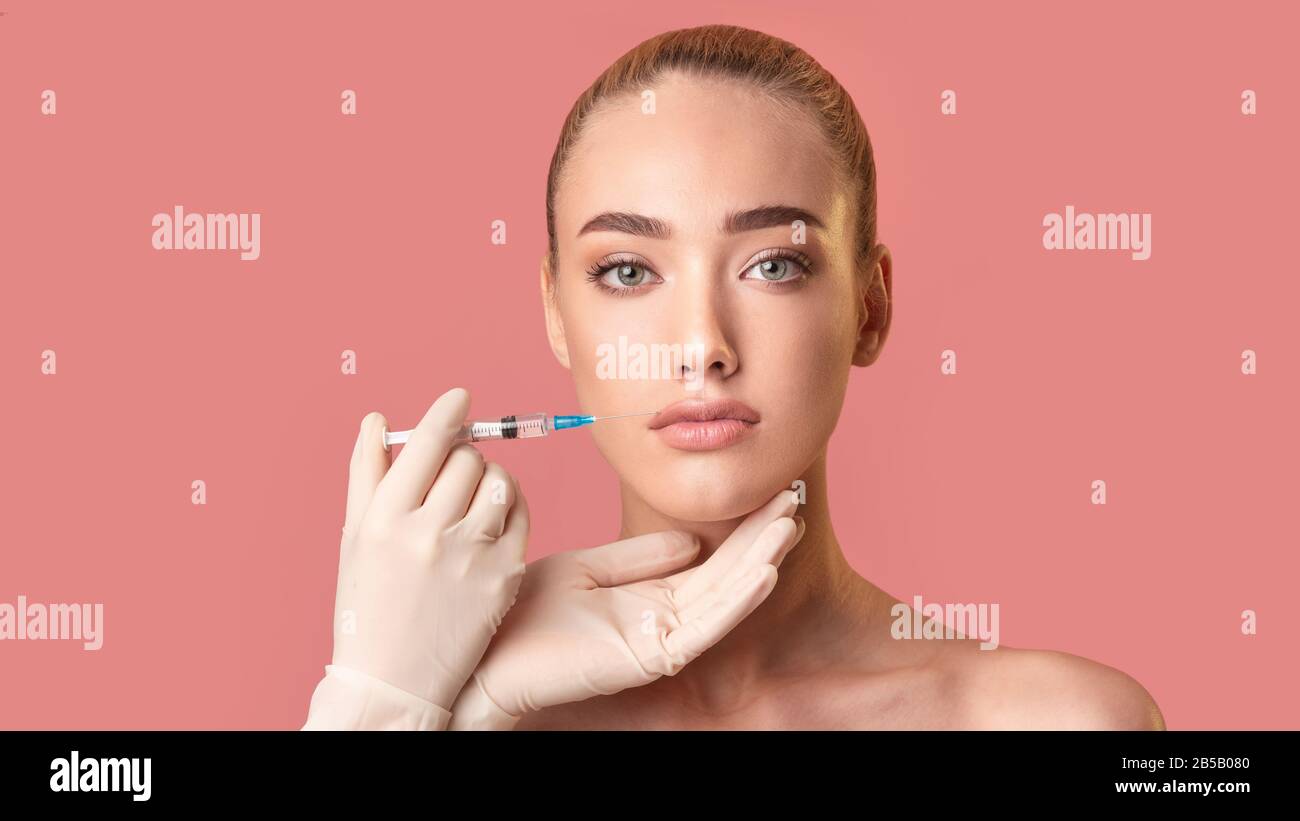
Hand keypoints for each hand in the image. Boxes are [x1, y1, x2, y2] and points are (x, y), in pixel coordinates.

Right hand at [321, 387, 528, 715]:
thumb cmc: (368, 604)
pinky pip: (519, 516)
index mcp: (385, 519)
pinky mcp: (503, 577)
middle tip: (454, 470)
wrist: (393, 680)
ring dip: (490, 478)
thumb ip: (366, 474)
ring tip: (474, 495)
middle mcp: (428, 533)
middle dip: (463, 455)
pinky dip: (509, 508)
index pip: (428, 443)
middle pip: (467, 458)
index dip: (449, 412)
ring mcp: (470, 556)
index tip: (461, 397)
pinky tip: (491, 520)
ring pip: (499, 482)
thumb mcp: (354, 539)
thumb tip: (378, 420)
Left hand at [447, 488, 803, 728]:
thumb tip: (691, 541)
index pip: (709, 561)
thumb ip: (637, 556)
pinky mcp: (649, 658)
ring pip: (724, 600)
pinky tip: (764, 572)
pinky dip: (737, 600)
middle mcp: (661, 621)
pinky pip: (704, 628)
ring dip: (759, 562)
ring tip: (788, 526)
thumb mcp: (586, 568)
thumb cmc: (526, 615)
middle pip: (725, 577)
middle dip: (760, 539)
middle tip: (793, 500)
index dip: (740, 530)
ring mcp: (658, 641)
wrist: (487, 652)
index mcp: (648, 599)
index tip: (768, 494)